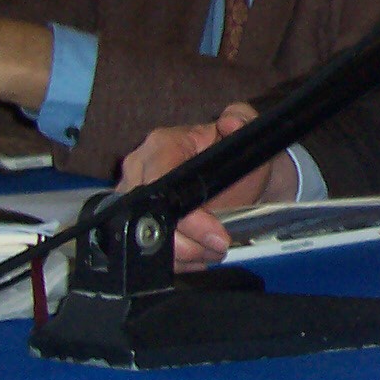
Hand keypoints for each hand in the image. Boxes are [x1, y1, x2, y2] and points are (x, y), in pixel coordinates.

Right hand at [117, 103, 299, 269]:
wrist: (238, 177)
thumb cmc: (235, 155)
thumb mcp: (246, 135)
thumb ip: (242, 119)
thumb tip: (230, 122)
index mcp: (161, 144)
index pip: (161, 184)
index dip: (188, 216)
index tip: (218, 233)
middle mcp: (139, 170)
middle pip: (147, 217)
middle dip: (186, 241)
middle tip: (219, 248)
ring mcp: (132, 198)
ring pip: (145, 239)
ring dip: (183, 254)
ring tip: (214, 252)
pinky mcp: (136, 221)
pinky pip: (147, 249)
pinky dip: (176, 260)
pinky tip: (199, 257)